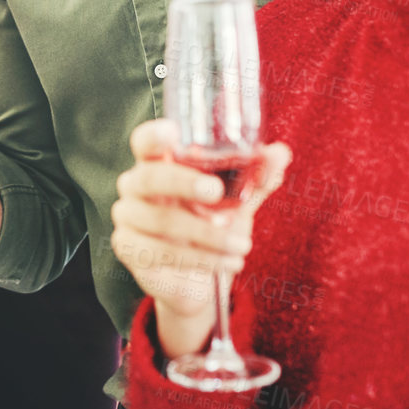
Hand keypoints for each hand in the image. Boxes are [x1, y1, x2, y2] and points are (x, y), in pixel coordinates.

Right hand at [110, 119, 289, 325]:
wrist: (197, 277)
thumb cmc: (210, 224)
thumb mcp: (235, 199)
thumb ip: (255, 177)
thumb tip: (280, 153)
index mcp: (157, 163)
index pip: (144, 142)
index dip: (154, 136)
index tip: (172, 131)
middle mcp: (135, 186)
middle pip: (148, 177)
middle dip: (183, 182)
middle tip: (215, 192)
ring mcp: (128, 218)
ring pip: (163, 221)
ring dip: (208, 235)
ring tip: (243, 245)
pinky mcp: (129, 249)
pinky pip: (162, 252)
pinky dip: (201, 259)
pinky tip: (228, 262)